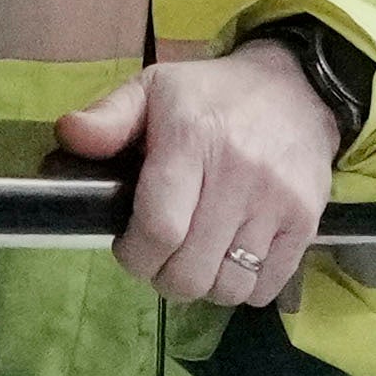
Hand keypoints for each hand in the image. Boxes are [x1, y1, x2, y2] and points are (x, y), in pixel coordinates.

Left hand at [62, 38, 346, 310]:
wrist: (299, 89)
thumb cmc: (213, 95)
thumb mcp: (154, 88)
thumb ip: (109, 117)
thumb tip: (69, 135)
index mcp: (193, 141)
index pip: (159, 229)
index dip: (134, 255)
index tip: (129, 246)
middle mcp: (239, 176)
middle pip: (190, 271)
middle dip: (163, 276)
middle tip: (161, 256)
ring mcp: (278, 203)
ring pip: (228, 287)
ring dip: (203, 285)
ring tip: (195, 258)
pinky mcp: (306, 223)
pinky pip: (265, 287)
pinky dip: (241, 286)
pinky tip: (230, 259)